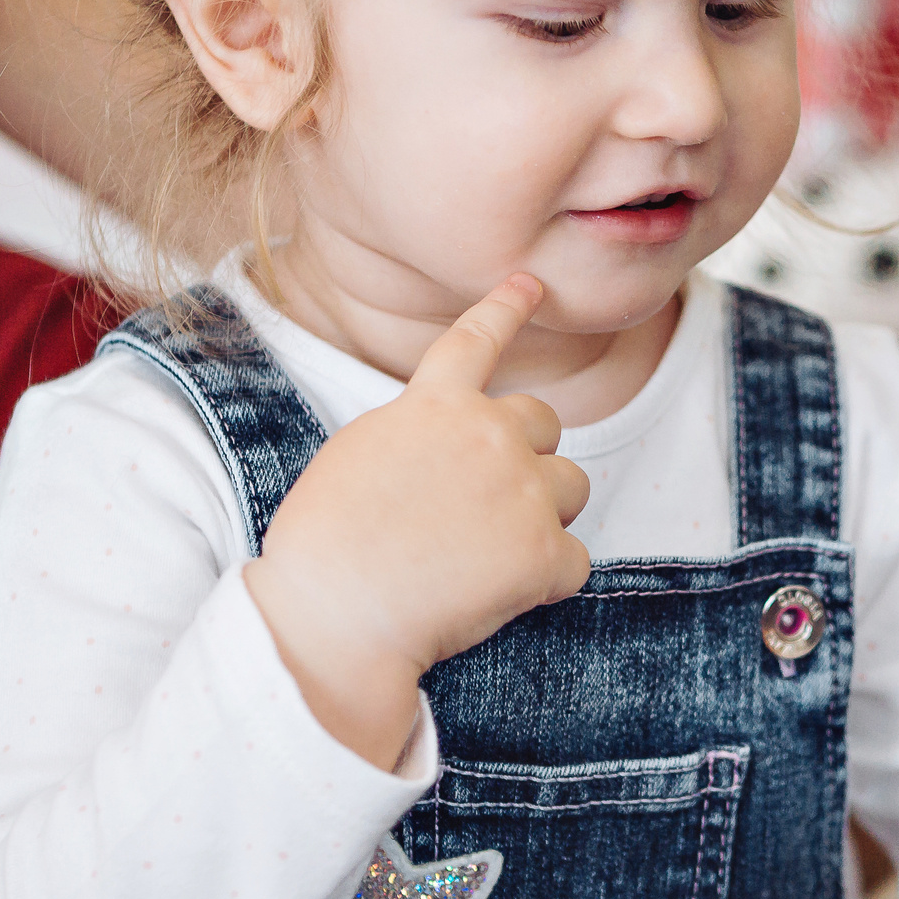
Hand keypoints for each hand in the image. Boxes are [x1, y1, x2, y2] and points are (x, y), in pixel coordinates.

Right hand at [245, 275, 591, 768]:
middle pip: (544, 424)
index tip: (531, 284)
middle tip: (482, 509)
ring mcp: (523, 490)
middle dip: (526, 458)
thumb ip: (418, 433)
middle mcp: (488, 433)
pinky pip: (574, 561)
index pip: (476, 340)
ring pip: (572, 487)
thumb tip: (454, 446)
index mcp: (433, 405)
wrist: (334, 614)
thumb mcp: (358, 455)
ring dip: (544, 516)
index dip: (505, 308)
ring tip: (485, 556)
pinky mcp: (545, 552)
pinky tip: (492, 597)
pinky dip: (544, 582)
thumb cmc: (324, 547)